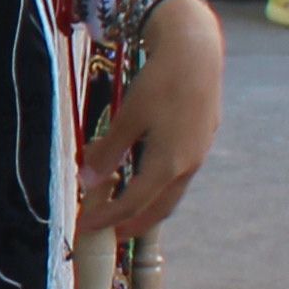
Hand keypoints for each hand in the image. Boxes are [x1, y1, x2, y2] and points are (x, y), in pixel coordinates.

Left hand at [78, 0, 225, 243]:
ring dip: (147, 207)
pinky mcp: (202, 140)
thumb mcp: (127, 117)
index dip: (108, 219)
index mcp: (168, 165)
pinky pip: (178, 176)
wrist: (197, 53)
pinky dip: (158, 186)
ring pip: (171, 194)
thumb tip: (87, 181)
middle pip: (158, 209)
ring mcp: (198, 154)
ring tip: (123, 210)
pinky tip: (143, 177)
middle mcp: (188, 166)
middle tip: (109, 234)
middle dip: (133, 225)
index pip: (133, 204)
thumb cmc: (159, 83)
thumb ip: (109, 152)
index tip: (86, 226)